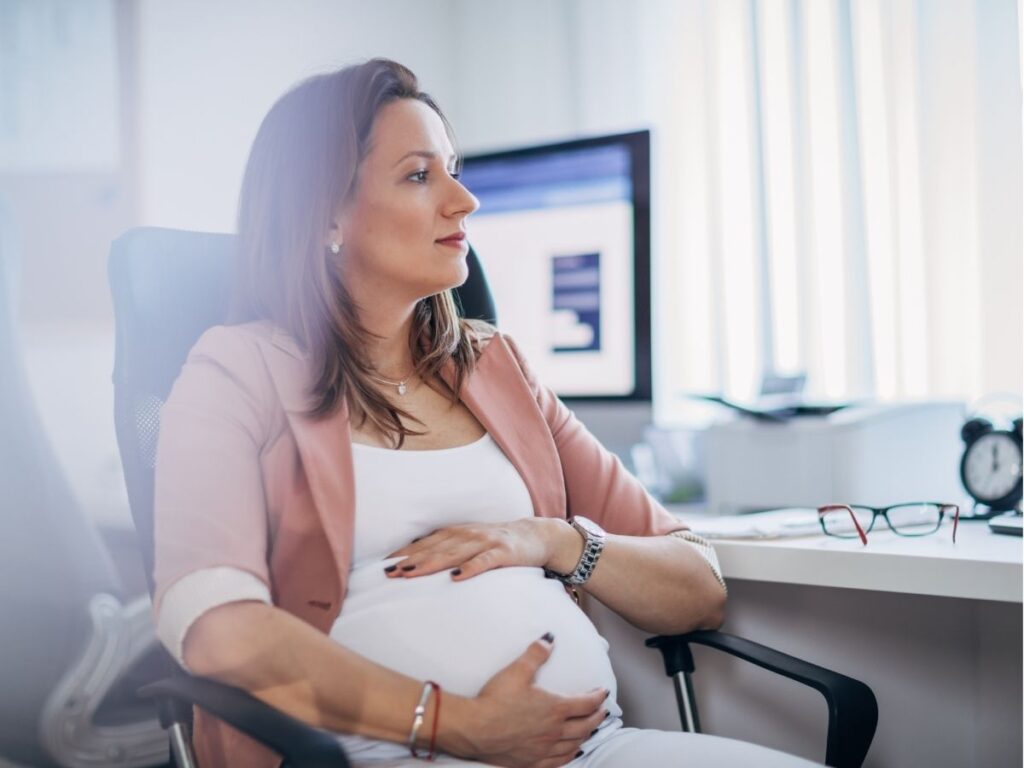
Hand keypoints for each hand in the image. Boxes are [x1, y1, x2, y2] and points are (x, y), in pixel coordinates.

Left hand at [384, 519, 566, 580]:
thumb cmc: (498, 544)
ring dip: (430, 563)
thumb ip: (447, 550)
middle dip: (410, 560)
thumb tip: (416, 563)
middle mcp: (468, 534)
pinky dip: (470, 568)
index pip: (425, 543)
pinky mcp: (504, 553)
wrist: (536, 535)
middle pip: (435, 548)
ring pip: (454, 553)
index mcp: (457, 533)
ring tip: (410, 574)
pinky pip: (484, 561)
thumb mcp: (470, 543)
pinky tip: (456, 578)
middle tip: (389, 573)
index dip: (405, 553)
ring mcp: (486, 542)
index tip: (383, 566)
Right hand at [444, 635, 610, 766]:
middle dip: (596, 717)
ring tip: (590, 730)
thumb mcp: (517, 671)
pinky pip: (559, 761)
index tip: (603, 693)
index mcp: (554, 708)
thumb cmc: (495, 701)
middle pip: (585, 726)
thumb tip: (549, 638)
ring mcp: (544, 749)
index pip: (585, 703)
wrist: (474, 729)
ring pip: (574, 745)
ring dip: (586, 736)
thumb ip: (536, 653)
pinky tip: (571, 752)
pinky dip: (570, 755)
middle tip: (602, 711)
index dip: (597, 697)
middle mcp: (554, 731)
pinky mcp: (532, 762)